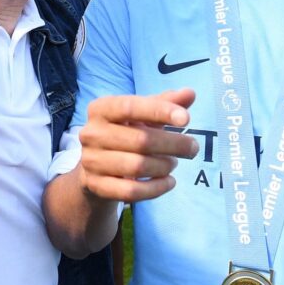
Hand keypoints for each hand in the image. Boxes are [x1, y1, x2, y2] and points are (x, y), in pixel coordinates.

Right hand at [76, 90, 196, 206]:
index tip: (186, 119)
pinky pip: (131, 191)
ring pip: (137, 167)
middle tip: (192, 148)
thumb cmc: (125, 132)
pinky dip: (156, 188)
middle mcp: (91, 133)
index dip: (160, 111)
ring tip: (174, 163)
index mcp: (101, 109)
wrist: (96, 166)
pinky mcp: (96, 186)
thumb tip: (190, 93)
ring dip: (164, 166)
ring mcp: (91, 161)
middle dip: (173, 144)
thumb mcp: (142, 115)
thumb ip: (165, 102)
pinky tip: (169, 182)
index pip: (131, 107)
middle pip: (140, 140)